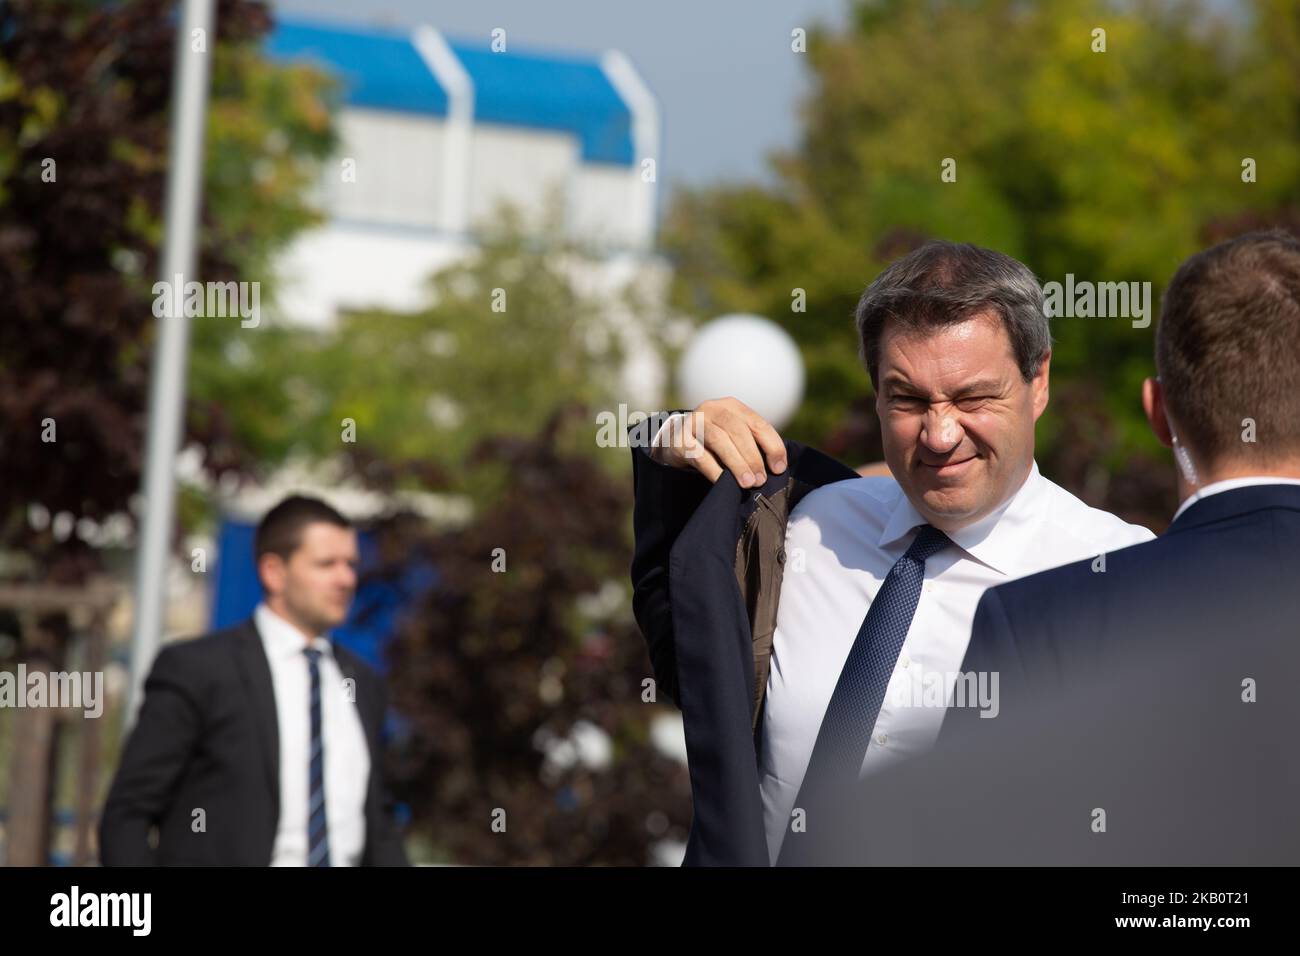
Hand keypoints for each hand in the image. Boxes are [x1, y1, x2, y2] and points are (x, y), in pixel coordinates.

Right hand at [651, 398, 787, 485]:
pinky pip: (699, 455)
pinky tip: (723, 483)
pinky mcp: (679, 439)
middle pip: (737, 430)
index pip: (757, 423)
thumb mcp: (734, 436)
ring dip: (736, 463)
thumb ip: (753, 444)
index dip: (772, 445)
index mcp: (732, 406)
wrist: (675, 441)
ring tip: (747, 483)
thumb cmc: (713, 443)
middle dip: (753, 456)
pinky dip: (714, 470)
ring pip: (719, 439)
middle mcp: (713, 408)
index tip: (779, 468)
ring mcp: (694, 421)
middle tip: (761, 480)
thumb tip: (777, 468)